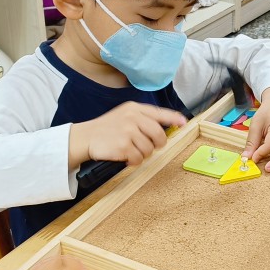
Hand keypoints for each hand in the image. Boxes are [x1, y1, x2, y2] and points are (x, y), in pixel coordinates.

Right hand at [70, 102, 186, 167]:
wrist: (85, 137)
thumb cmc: (107, 128)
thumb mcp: (125, 115)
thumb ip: (143, 118)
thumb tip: (166, 127)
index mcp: (134, 108)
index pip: (159, 113)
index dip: (174, 118)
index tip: (183, 122)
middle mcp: (132, 118)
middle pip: (159, 134)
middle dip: (157, 144)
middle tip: (149, 147)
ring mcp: (128, 131)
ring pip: (149, 149)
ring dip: (142, 154)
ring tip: (131, 151)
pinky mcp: (123, 146)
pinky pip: (138, 158)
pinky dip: (134, 161)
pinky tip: (126, 157)